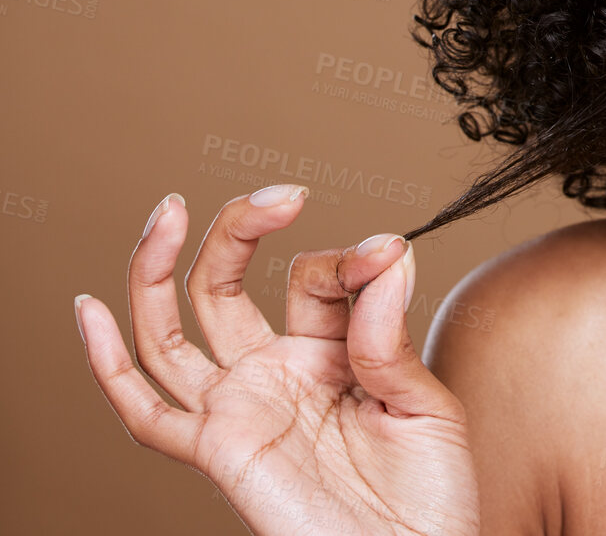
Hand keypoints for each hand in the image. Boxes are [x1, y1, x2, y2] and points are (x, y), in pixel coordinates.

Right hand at [74, 186, 479, 535]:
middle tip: (281, 195)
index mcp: (332, 351)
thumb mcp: (424, 402)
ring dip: (159, 269)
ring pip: (174, 332)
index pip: (316, 277)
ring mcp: (241, 408)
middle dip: (240, 229)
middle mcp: (276, 372)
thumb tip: (387, 253)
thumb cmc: (430, 495)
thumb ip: (391, 335)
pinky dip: (108, 364)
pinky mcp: (218, 450)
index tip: (389, 250)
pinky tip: (91, 310)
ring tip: (168, 211)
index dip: (351, 256)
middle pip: (228, 285)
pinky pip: (146, 412)